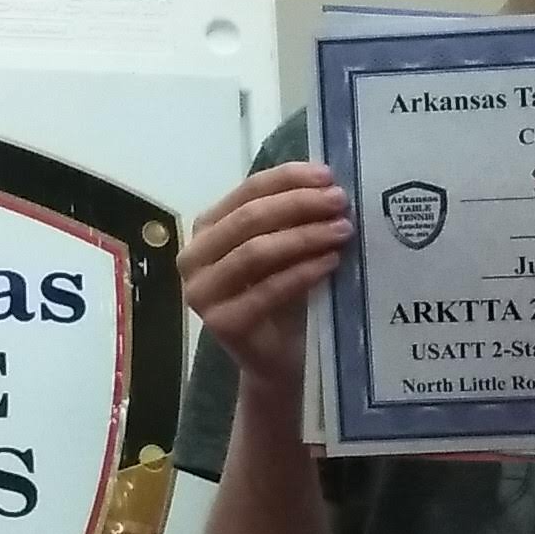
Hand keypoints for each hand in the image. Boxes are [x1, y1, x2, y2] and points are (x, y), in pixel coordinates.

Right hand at [182, 163, 351, 394]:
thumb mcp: (283, 250)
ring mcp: (202, 293)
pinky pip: (268, 290)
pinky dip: (303, 272)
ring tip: (342, 231)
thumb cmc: (280, 296)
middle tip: (339, 202)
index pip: (246, 191)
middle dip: (298, 204)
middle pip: (248, 218)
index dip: (287, 179)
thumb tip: (327, 184)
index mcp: (206, 229)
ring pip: (255, 252)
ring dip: (304, 236)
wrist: (275, 358)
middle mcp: (193, 258)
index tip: (328, 175)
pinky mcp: (221, 323)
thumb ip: (290, 218)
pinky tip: (331, 262)